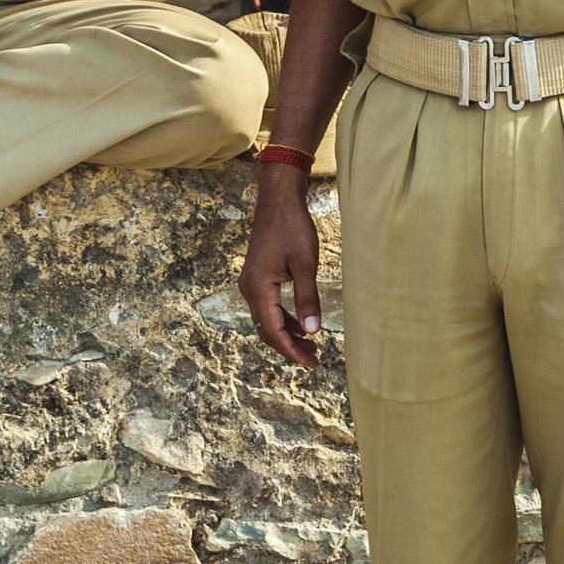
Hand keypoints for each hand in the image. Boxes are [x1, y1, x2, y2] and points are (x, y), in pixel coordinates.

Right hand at [239, 167, 322, 368]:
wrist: (278, 200)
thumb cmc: (292, 227)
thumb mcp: (305, 264)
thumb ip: (308, 299)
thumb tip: (313, 331)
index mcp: (258, 287)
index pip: (273, 330)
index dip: (292, 350)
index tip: (311, 363)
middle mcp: (249, 288)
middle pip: (267, 329)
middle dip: (289, 346)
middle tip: (314, 359)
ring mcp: (251, 282)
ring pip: (266, 319)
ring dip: (287, 333)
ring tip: (311, 346)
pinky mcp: (257, 276)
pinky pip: (267, 306)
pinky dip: (283, 318)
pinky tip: (300, 323)